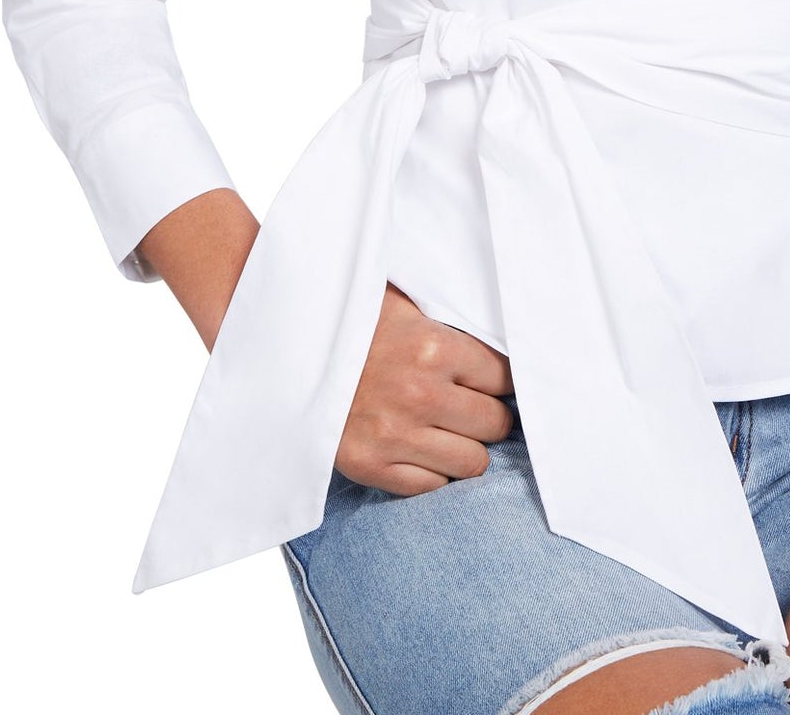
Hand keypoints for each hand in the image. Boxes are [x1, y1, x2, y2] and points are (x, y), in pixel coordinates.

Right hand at [333, 282, 516, 494]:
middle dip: (489, 414)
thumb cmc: (350, 321)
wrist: (285, 353)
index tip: (494, 380)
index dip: (503, 378)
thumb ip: (448, 316)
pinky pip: (431, 487)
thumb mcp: (402, 302)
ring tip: (451, 431)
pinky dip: (433, 472)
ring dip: (467, 447)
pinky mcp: (371, 466)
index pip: (504, 376)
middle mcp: (421, 394)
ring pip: (472, 463)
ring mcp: (396, 436)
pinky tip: (422, 449)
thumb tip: (498, 323)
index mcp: (433, 347)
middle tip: (474, 406)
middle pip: (495, 423)